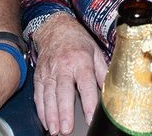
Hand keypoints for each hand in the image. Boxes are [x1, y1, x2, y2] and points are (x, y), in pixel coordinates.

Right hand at [32, 14, 107, 135]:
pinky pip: (39, 94)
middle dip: (64, 112)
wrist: (55, 27)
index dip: (88, 102)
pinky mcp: (39, 74)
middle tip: (66, 130)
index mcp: (80, 60)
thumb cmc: (78, 40)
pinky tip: (46, 121)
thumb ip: (103, 72)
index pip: (85, 84)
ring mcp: (49, 71)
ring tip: (54, 130)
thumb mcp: (95, 51)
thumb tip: (112, 90)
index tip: (91, 117)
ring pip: (48, 95)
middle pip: (63, 92)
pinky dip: (41, 109)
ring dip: (50, 115)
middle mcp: (63, 66)